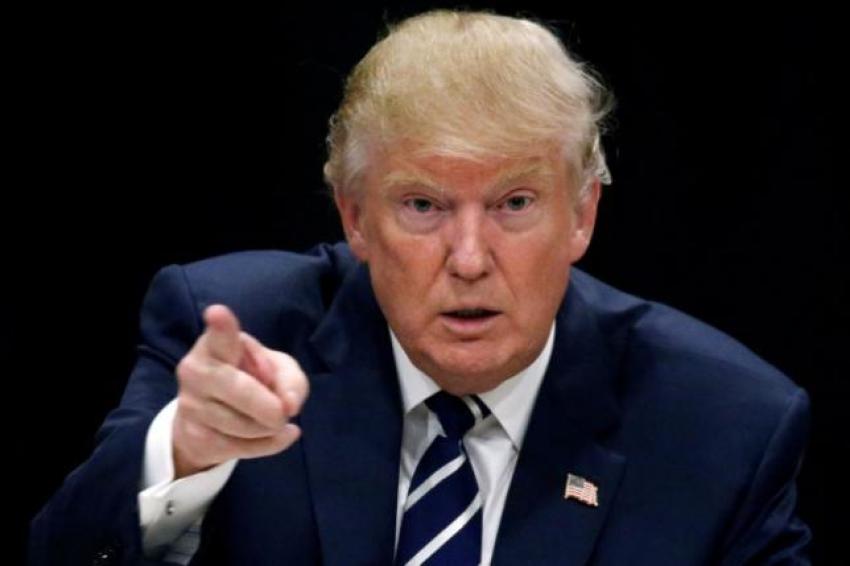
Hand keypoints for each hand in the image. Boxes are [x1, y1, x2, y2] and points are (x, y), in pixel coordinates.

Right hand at [171, 304, 308, 477]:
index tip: (218, 313)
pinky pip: (244, 448)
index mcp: (216, 344)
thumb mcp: (277, 369)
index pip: (220, 335)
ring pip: (245, 425)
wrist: (210, 416)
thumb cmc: (250, 378)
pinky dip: (270, 444)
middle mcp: (196, 370)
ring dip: (271, 427)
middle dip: (269, 406)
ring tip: (271, 418)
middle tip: (283, 412)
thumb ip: (290, 380)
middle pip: (240, 390)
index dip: (221, 326)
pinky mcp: (194, 437)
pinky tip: (275, 434)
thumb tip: (289, 406)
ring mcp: (191, 405)